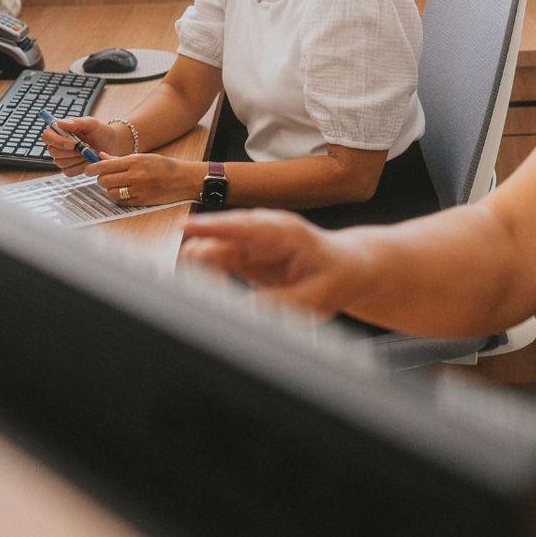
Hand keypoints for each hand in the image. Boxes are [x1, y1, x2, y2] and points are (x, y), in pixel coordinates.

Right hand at [40, 115, 128, 173]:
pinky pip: (69, 172)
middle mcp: (58, 145)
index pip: (47, 136)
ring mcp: (62, 158)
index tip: (72, 144)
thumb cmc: (101, 131)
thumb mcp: (91, 123)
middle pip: (53, 152)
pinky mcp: (69, 169)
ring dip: (77, 159)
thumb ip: (76, 122)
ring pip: (61, 163)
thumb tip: (59, 123)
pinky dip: (80, 167)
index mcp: (59, 131)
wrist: (113, 144)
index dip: (56, 141)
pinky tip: (89, 161)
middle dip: (71, 152)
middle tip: (87, 147)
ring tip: (90, 152)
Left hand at [87, 153, 204, 206]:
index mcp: (135, 161)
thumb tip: (101, 157)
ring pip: (110, 193)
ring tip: (116, 185)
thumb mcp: (143, 157)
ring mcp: (138, 190)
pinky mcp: (141, 201)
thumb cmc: (164, 166)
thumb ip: (120, 159)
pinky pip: (120, 201)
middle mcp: (135, 176)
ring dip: (110, 190)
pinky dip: (119, 198)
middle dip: (101, 179)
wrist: (184, 180)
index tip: (88, 170)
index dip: (92, 168)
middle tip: (105, 178)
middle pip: (104, 181)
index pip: (105, 166)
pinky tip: (124, 193)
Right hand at [180, 210, 366, 319]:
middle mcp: (264, 232)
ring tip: (205, 291)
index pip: (245, 227)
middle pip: (221, 235)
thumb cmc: (337, 276)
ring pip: (213, 247)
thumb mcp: (317, 298)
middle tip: (195, 282)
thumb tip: (246, 310)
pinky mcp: (244, 255)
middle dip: (200, 252)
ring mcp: (252, 242)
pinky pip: (215, 261)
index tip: (187, 227)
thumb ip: (282, 304)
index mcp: (286, 233)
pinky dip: (206, 275)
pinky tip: (208, 289)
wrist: (348, 267)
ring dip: (201, 267)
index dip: (215, 226)